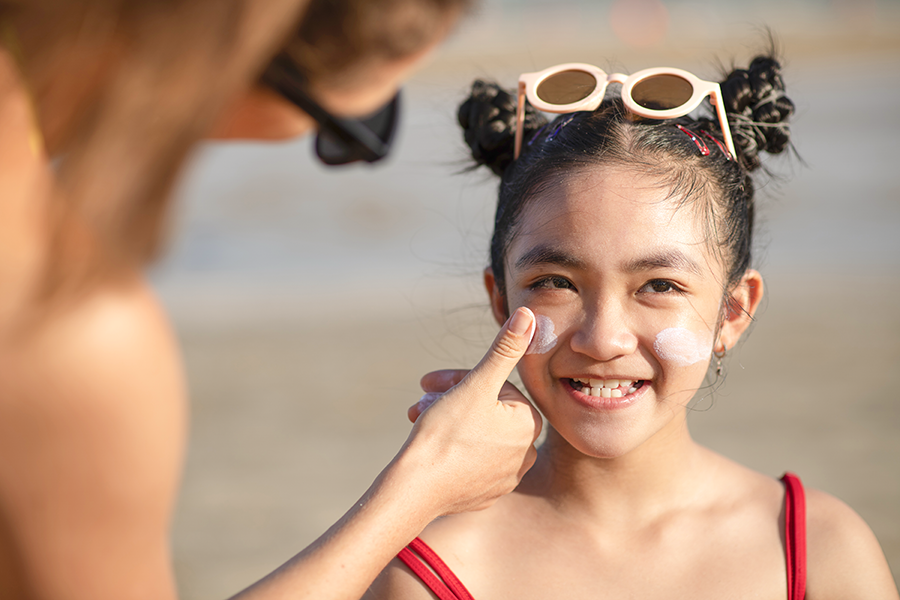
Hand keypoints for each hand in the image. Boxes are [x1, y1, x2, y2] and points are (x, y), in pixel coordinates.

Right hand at [400, 307, 542, 516]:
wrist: (415, 489)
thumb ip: (505, 348)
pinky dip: (452, 448)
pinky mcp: (486, 494)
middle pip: (485, 411)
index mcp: (529, 424)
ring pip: (476, 434)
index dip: (461, 379)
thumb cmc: (445, 434)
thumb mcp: (476, 384)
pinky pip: (470, 460)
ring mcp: (506, 477)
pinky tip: (430, 448)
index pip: (495, 388)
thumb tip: (530, 315)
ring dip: (447, 420)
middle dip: (451, 399)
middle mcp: (526, 453)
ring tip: (419, 420)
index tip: (432, 382)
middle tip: (421, 400)